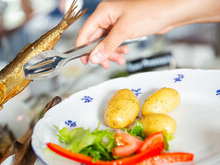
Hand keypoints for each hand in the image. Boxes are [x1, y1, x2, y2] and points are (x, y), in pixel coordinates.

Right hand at [76, 0, 219, 68]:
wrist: (172, 11)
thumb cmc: (151, 12)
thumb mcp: (124, 31)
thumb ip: (106, 46)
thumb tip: (93, 57)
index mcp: (103, 12)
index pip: (85, 32)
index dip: (83, 48)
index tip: (84, 61)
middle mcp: (108, 17)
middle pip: (95, 39)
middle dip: (100, 53)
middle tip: (104, 64)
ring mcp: (116, 22)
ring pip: (106, 43)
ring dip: (110, 53)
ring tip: (119, 60)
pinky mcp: (125, 28)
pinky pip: (115, 42)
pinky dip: (118, 50)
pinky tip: (124, 54)